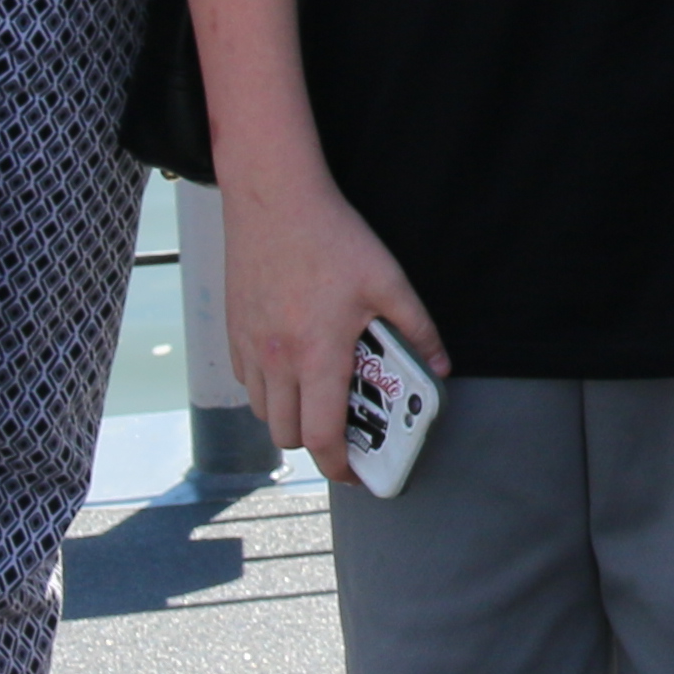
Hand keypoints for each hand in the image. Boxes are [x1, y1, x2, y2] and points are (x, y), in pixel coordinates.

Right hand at [219, 168, 441, 481]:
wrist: (274, 200)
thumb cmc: (333, 239)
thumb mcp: (388, 280)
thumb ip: (416, 328)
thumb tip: (439, 368)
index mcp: (317, 354)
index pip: (321, 436)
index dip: (339, 465)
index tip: (356, 473)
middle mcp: (277, 361)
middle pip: (288, 435)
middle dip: (317, 444)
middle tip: (344, 429)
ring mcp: (250, 348)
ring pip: (264, 413)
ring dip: (291, 417)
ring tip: (320, 396)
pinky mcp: (234, 332)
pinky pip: (247, 383)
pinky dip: (269, 391)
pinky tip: (293, 367)